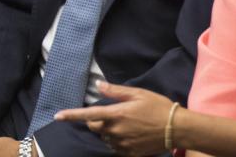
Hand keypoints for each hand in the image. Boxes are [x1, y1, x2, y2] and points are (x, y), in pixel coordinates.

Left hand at [55, 81, 174, 155]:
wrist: (178, 129)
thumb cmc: (158, 107)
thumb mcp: (137, 94)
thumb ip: (115, 91)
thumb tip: (98, 85)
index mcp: (116, 115)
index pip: (87, 115)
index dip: (71, 115)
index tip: (57, 116)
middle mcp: (116, 131)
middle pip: (94, 127)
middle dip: (96, 121)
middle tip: (111, 114)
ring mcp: (122, 144)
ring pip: (105, 138)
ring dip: (108, 132)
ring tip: (126, 125)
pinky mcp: (130, 154)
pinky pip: (115, 148)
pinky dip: (117, 141)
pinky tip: (129, 135)